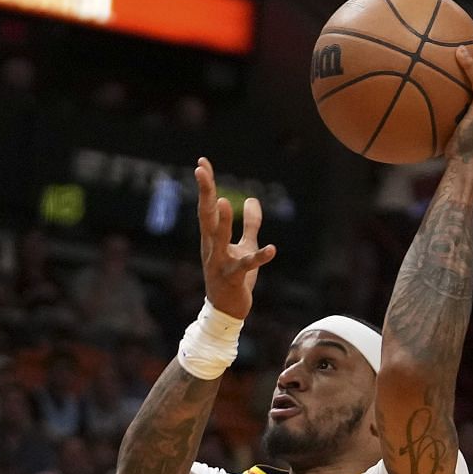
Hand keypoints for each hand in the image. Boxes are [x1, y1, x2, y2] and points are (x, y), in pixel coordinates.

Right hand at [195, 158, 275, 319]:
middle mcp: (211, 247)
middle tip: (201, 171)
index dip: (207, 185)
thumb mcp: (245, 246)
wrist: (227, 311)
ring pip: (219, 240)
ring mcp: (220, 263)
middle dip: (204, 193)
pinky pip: (245, 266)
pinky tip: (272, 249)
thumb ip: (251, 224)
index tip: (202, 162)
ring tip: (225, 202)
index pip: (208, 206)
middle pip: (207, 216)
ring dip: (222, 222)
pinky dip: (259, 257)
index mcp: (212, 238)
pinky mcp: (233, 278)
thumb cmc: (233, 277)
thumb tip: (253, 200)